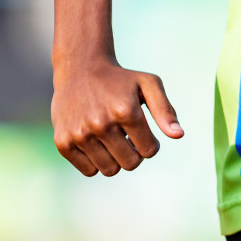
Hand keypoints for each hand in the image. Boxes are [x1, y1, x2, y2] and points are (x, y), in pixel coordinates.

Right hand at [51, 60, 181, 175]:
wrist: (80, 69)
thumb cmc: (120, 80)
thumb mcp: (148, 84)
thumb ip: (165, 110)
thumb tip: (178, 135)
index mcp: (125, 110)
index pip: (150, 150)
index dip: (150, 144)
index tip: (143, 132)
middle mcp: (101, 124)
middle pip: (130, 164)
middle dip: (134, 154)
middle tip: (128, 137)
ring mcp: (80, 134)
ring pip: (109, 171)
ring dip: (115, 159)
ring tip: (111, 138)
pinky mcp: (63, 142)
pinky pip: (88, 171)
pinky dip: (95, 161)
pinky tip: (95, 141)